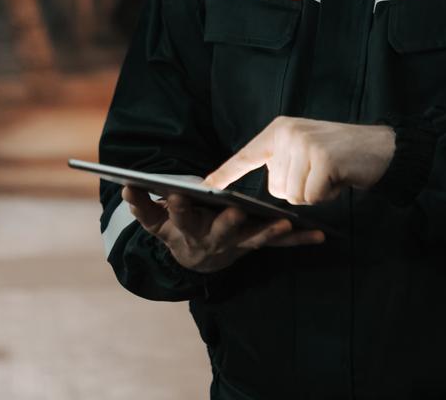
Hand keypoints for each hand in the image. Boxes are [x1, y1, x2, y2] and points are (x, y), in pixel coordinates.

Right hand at [121, 186, 325, 272]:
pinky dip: (298, 240)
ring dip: (270, 232)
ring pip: (254, 239)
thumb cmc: (177, 231)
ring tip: (285, 222)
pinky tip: (319, 235)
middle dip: (228, 221)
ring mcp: (236, 245)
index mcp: (186, 230)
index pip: (177, 217)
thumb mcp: (155, 222)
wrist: (197, 260)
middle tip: (235, 209)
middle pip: (220, 231)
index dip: (174, 207)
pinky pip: (278, 245)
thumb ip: (141, 206)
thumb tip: (125, 185)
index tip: (174, 193)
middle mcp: (213, 240)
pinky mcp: (255, 245)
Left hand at [203, 117, 395, 205]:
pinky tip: (339, 178)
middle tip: (322, 172)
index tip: (204, 187)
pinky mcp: (321, 158)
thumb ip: (284, 162)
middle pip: (276, 188)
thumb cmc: (343, 155)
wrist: (383, 147)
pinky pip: (311, 197)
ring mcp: (304, 144)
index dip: (225, 173)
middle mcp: (288, 133)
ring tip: (331, 173)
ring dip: (314, 194)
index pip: (246, 155)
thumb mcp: (306, 148)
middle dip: (300, 190)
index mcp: (280, 130)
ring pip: (293, 196)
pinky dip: (327, 195)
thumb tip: (272, 189)